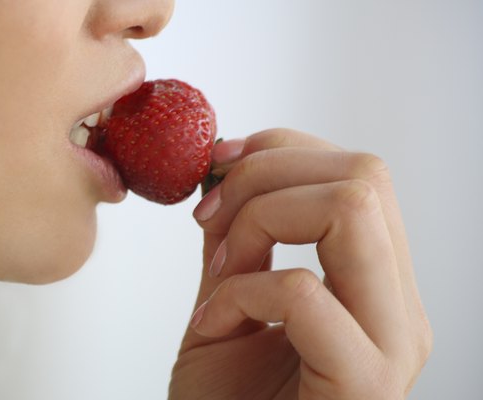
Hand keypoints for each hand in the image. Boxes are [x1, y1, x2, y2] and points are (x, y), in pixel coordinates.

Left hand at [169, 129, 431, 398]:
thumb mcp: (223, 300)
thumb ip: (235, 238)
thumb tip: (228, 167)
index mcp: (374, 282)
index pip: (358, 171)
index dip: (279, 150)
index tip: (215, 170)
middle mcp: (399, 308)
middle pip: (364, 175)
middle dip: (265, 176)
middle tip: (209, 218)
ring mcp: (390, 346)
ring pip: (352, 209)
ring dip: (259, 222)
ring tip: (219, 272)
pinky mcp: (364, 385)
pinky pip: (305, 292)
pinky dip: (242, 292)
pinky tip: (215, 326)